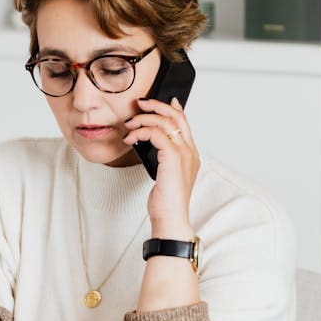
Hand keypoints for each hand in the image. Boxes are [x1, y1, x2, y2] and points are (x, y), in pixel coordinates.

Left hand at [123, 96, 199, 235]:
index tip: (154, 102)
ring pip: (165, 122)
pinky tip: (131, 138)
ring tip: (130, 124)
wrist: (171, 218)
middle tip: (140, 104)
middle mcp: (190, 151)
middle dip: (156, 106)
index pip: (183, 122)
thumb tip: (150, 141)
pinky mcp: (173, 158)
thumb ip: (162, 156)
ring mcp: (183, 154)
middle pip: (177, 116)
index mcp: (190, 154)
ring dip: (144, 119)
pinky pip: (156, 134)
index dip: (171, 107)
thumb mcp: (164, 173)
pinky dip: (141, 132)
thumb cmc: (166, 201)